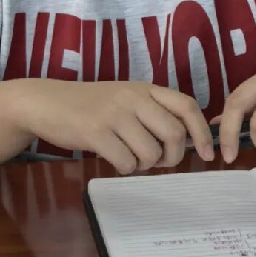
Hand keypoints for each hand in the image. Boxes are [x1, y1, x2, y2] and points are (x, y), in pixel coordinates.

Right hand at [15, 79, 213, 173]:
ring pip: (150, 153)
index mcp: (145, 88)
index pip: (186, 105)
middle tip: (158, 161)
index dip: (201, 131)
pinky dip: (124, 168)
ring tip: (129, 156)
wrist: (48, 102)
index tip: (207, 154)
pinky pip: (125, 162)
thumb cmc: (92, 104)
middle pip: (174, 133)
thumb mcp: (126, 99)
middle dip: (172, 156)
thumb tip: (184, 140)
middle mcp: (133, 97)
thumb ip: (152, 112)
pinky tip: (113, 158)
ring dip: (144, 164)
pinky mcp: (96, 132)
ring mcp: (114, 113)